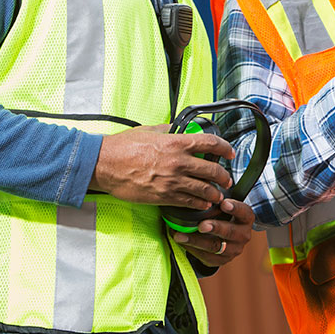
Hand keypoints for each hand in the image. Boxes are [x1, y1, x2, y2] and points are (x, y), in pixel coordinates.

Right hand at [90, 125, 234, 209]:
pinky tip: (203, 204)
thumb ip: (168, 130)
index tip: (229, 153)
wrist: (104, 165)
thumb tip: (179, 129)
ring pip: (204, 190)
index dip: (225, 148)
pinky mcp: (164, 197)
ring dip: (215, 194)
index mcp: (176, 143)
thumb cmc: (123, 147)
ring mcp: (172, 181)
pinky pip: (189, 202)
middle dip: (224, 177)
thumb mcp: (148, 130)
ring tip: (218, 195)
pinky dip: (199, 204)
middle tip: (227, 180)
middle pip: (212, 171)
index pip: (210, 143)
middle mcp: (178, 162)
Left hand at [175, 198, 255, 266]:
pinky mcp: (222, 260)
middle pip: (230, 232)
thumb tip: (199, 188)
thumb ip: (217, 201)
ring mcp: (233, 249)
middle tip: (201, 225)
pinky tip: (182, 242)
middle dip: (215, 228)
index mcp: (246, 219)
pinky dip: (192, 249)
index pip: (244, 212)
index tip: (223, 203)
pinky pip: (206, 256)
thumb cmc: (222, 216)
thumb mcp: (224, 207)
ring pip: (215, 247)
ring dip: (196, 240)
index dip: (235, 208)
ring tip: (181, 235)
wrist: (225, 238)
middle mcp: (243, 235)